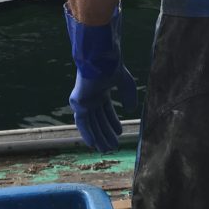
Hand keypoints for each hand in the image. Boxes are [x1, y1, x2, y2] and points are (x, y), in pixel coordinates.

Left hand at [66, 4, 137, 151]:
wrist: (100, 59)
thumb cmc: (112, 66)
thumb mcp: (125, 82)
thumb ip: (129, 95)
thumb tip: (131, 110)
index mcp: (100, 91)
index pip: (106, 111)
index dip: (112, 123)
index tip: (120, 134)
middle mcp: (91, 97)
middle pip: (98, 120)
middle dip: (106, 133)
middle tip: (113, 147)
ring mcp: (84, 100)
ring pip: (91, 123)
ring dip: (98, 137)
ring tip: (107, 149)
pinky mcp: (78, 102)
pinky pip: (81, 122)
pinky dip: (87, 133)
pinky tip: (93, 144)